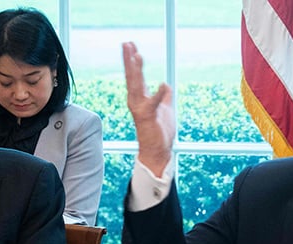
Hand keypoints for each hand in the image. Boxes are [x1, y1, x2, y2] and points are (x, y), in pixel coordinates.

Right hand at [122, 42, 174, 176]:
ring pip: (137, 86)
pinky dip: (159, 94)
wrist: (157, 152)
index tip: (131, 45)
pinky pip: (154, 103)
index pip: (135, 76)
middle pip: (132, 77)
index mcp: (140, 98)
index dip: (133, 61)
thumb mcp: (164, 109)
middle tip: (126, 43)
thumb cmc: (159, 132)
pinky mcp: (148, 117)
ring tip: (137, 55)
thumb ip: (164, 96)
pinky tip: (163, 84)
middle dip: (129, 60)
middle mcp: (137, 102)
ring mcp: (141, 109)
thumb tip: (166, 86)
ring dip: (137, 70)